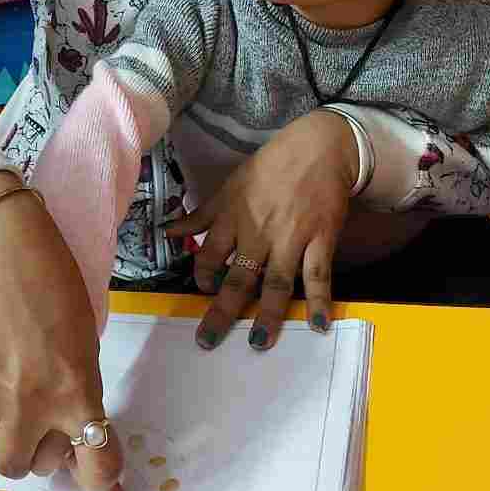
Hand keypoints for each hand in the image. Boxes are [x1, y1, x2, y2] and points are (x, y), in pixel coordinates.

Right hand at [0, 172, 132, 490]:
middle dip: (27, 450)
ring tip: (0, 389)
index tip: (107, 489)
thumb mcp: (83, 349)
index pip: (97, 462)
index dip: (103, 483)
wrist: (6, 249)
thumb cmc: (55, 294)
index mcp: (74, 392)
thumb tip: (83, 454)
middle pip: (19, 468)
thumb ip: (79, 402)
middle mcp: (28, 399)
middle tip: (33, 420)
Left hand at [165, 110, 357, 349]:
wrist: (319, 148)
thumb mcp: (230, 185)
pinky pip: (318, 275)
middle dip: (222, 312)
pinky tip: (316, 324)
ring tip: (258, 341)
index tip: (202, 291)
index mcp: (232, 217)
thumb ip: (202, 214)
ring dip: (268, 314)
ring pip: (276, 283)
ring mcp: (291, 238)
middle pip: (237, 278)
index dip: (201, 276)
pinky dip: (318, 300)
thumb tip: (168, 230)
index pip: (208, 255)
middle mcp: (258, 232)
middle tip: (208, 340)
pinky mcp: (321, 239)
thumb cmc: (271, 166)